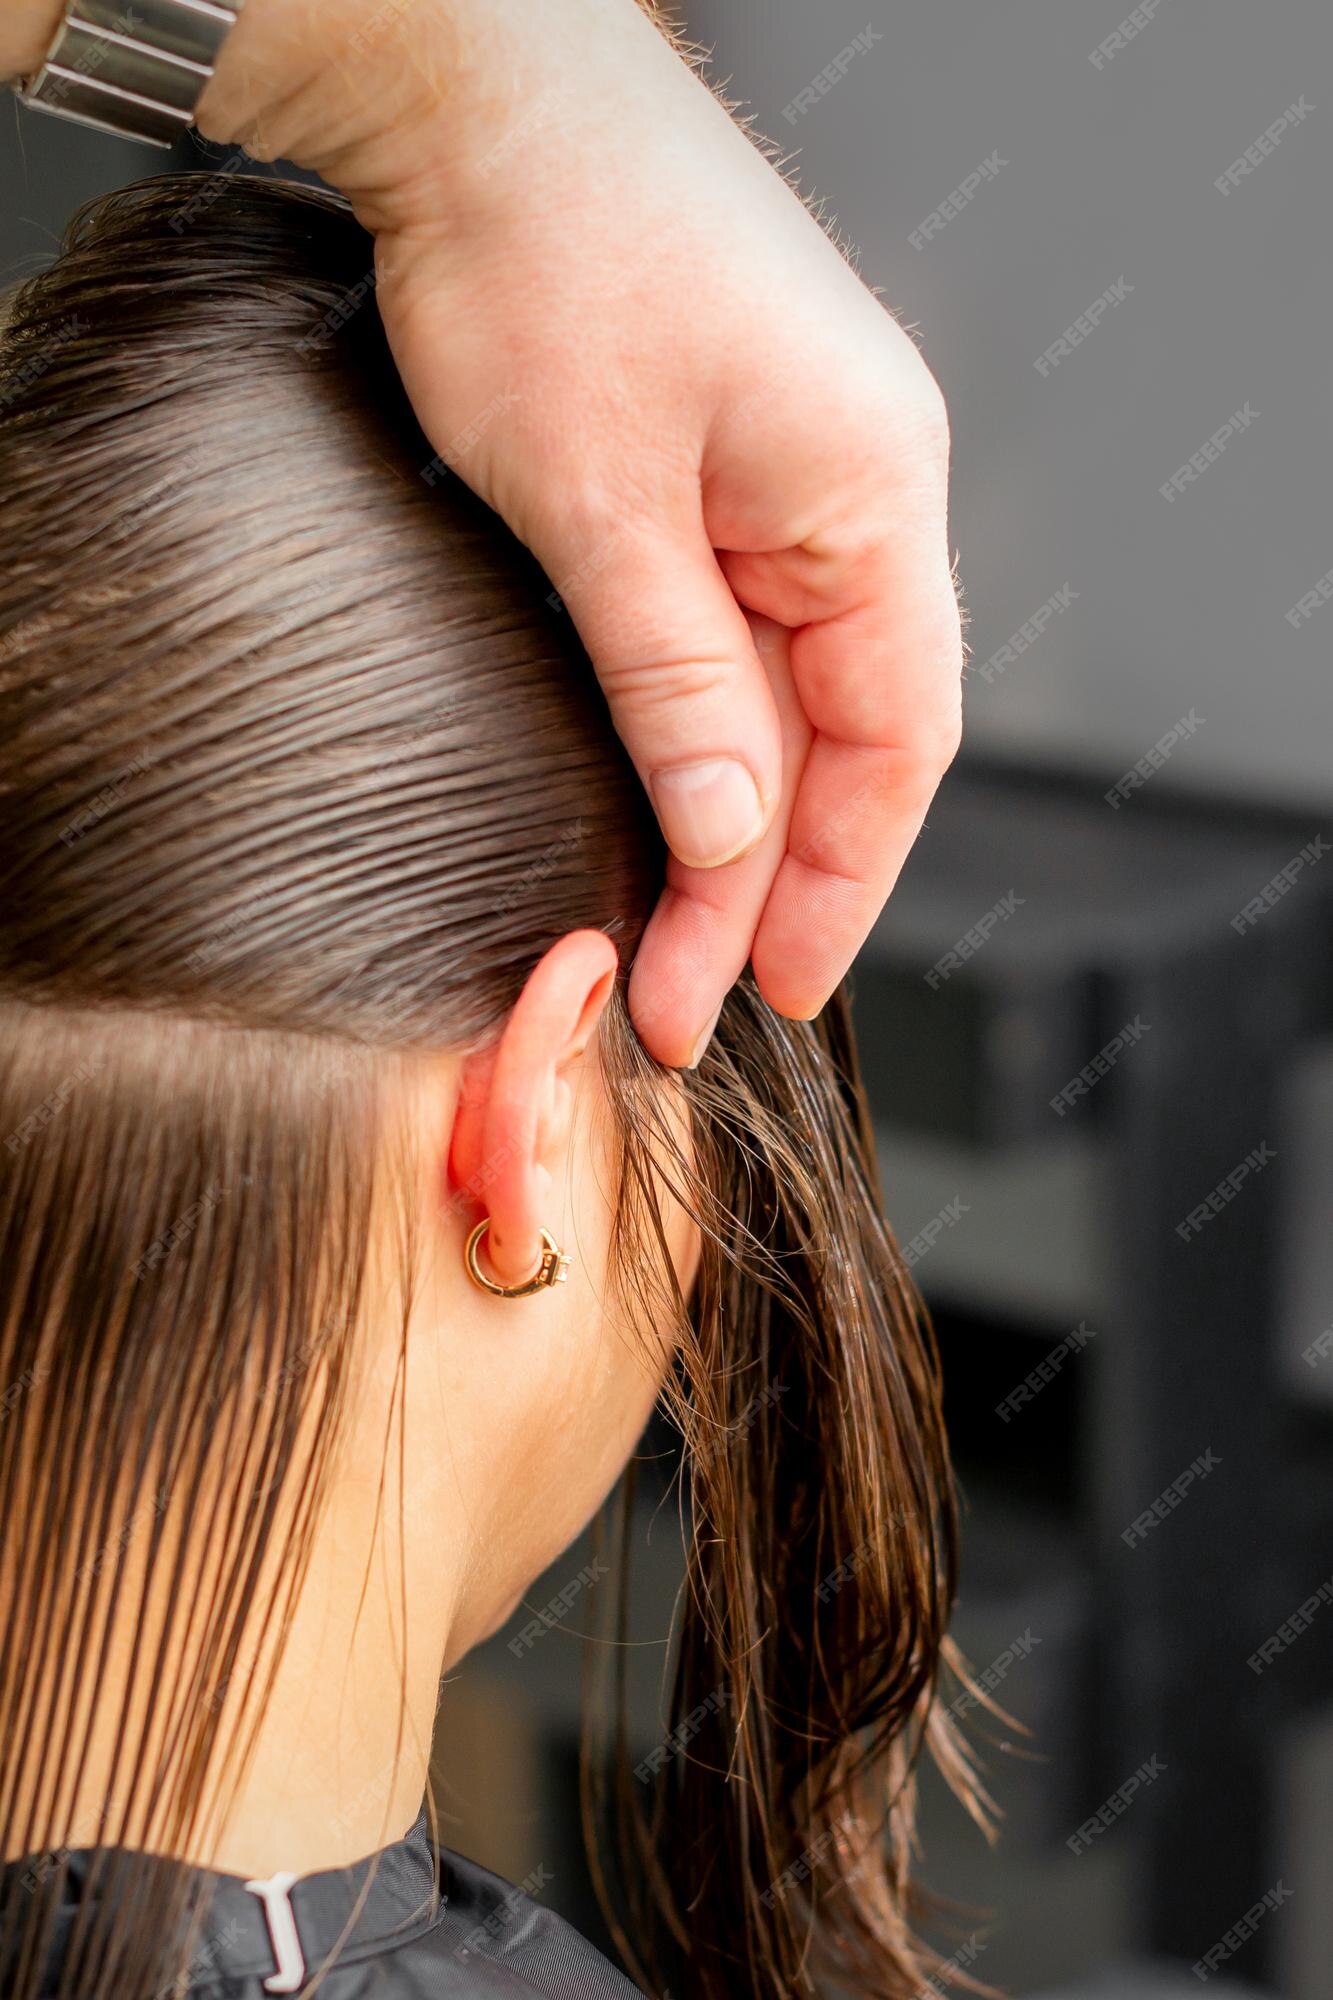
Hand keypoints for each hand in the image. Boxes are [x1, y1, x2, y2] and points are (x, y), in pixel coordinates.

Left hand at [199, 0, 962, 1066]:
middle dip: (772, 877)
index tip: (776, 985)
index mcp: (870, 492)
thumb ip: (678, 682)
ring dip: (732, 816)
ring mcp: (794, 476)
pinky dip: (705, 731)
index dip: (844, 879)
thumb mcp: (599, 505)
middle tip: (694, 995)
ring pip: (788, 693)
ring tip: (673, 935)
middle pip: (847, 731)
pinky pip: (739, 633)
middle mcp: (858, 490)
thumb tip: (731, 829)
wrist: (470, 92)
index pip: (898, 737)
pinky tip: (671, 807)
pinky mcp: (724, 467)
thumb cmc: (542, 250)